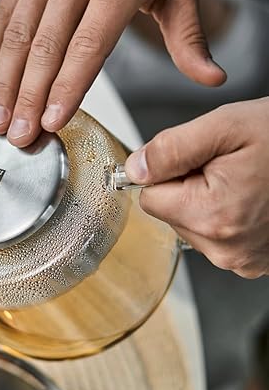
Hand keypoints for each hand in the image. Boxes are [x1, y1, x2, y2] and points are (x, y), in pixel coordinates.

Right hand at [0, 0, 224, 146]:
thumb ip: (189, 36)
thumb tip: (211, 78)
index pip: (88, 45)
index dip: (67, 87)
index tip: (52, 122)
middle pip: (45, 48)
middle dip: (28, 98)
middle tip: (17, 138)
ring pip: (17, 35)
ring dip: (4, 82)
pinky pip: (2, 14)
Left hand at [125, 99, 268, 278]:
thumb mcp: (225, 127)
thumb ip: (171, 149)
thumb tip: (135, 168)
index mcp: (213, 217)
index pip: (149, 197)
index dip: (167, 170)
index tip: (197, 156)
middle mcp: (226, 249)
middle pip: (171, 213)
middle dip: (188, 185)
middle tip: (228, 164)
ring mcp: (243, 260)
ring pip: (193, 225)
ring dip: (208, 200)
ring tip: (246, 179)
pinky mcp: (254, 262)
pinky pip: (218, 236)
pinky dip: (228, 215)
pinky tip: (254, 196)